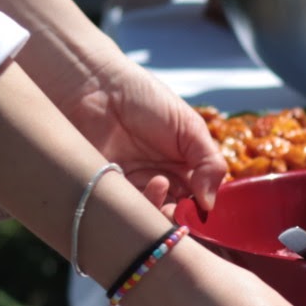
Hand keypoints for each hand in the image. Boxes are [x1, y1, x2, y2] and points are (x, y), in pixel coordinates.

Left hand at [63, 59, 226, 215]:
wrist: (95, 85)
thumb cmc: (145, 98)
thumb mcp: (189, 127)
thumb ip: (210, 163)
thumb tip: (210, 204)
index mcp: (184, 170)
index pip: (199, 203)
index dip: (202, 211)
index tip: (202, 207)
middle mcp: (160, 183)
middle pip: (176, 217)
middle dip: (180, 218)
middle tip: (181, 205)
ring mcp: (133, 189)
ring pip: (150, 220)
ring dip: (159, 212)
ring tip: (159, 182)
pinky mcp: (107, 193)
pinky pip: (124, 214)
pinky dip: (135, 210)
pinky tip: (142, 184)